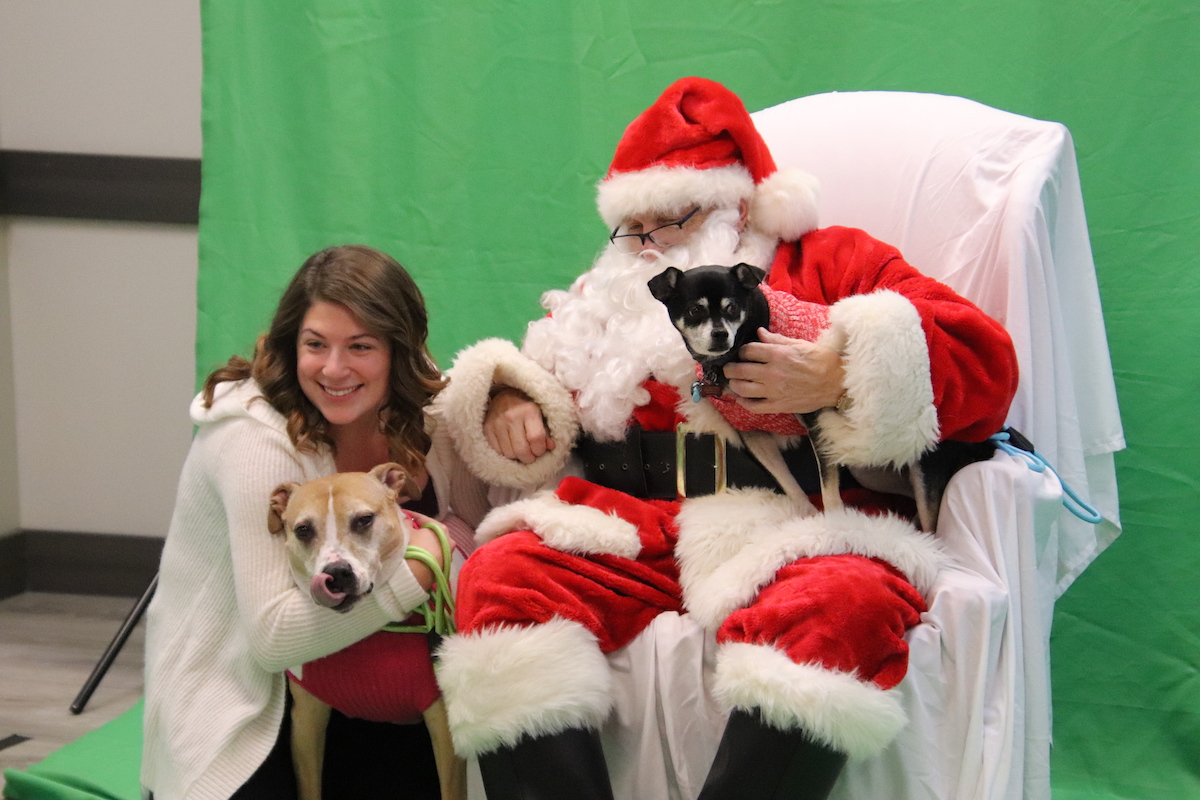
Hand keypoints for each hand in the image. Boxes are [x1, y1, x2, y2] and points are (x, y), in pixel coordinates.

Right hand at [404, 513, 443, 590]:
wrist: (415, 576)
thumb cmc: (412, 548)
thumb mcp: (405, 531)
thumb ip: (406, 522)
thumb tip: (408, 520)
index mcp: (441, 528)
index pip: (423, 518)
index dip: (410, 515)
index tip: (401, 513)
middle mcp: (449, 540)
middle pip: (430, 532)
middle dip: (418, 530)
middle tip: (405, 528)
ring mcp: (447, 555)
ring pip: (432, 545)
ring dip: (422, 542)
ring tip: (409, 542)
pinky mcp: (443, 568)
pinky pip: (432, 556)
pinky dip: (425, 553)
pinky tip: (414, 554)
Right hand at [483, 386, 555, 463]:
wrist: (505, 394)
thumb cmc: (527, 406)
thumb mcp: (541, 414)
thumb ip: (546, 432)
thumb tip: (551, 447)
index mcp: (529, 411)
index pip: (536, 438)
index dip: (540, 450)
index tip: (540, 451)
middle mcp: (512, 416)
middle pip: (521, 449)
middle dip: (529, 458)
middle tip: (531, 456)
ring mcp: (497, 422)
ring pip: (509, 453)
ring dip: (517, 456)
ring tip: (520, 450)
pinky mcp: (487, 428)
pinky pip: (497, 451)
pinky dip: (505, 453)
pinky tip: (510, 447)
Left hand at [723, 329, 844, 414]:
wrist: (836, 382)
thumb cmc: (820, 361)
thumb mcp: (799, 344)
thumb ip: (776, 340)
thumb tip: (759, 333)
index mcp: (778, 355)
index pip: (748, 351)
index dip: (741, 351)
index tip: (742, 353)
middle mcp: (772, 373)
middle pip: (739, 370)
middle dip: (730, 368)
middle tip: (729, 368)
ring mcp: (774, 391)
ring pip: (742, 389)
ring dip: (733, 385)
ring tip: (733, 382)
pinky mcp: (778, 405)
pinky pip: (754, 407)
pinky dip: (743, 403)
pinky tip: (741, 398)